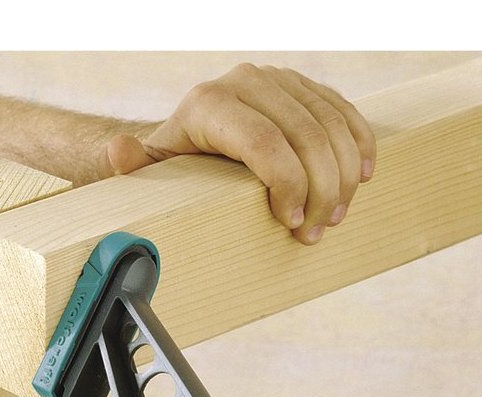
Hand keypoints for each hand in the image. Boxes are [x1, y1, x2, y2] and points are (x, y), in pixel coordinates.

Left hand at [106, 64, 376, 244]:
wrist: (186, 138)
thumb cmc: (172, 165)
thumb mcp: (150, 171)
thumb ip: (133, 166)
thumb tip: (120, 151)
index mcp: (210, 103)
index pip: (266, 143)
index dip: (289, 186)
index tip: (292, 224)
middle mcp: (246, 82)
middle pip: (307, 137)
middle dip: (321, 191)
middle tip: (316, 231)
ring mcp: (279, 80)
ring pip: (332, 125)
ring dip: (343, 177)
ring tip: (332, 216)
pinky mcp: (304, 87)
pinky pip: (344, 113)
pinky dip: (358, 146)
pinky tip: (361, 177)